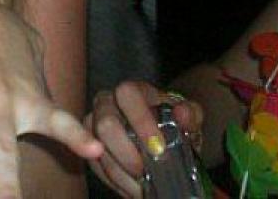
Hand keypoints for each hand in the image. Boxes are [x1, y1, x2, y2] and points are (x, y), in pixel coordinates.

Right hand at [86, 81, 203, 197]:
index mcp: (133, 91)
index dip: (140, 119)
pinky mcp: (88, 145)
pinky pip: (94, 164)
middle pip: (105, 123)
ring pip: (97, 147)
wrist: (162, 139)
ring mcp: (94, 122)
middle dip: (125, 153)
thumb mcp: (189, 119)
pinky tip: (131, 186)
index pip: (127, 94)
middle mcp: (107, 102)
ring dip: (120, 172)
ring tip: (141, 186)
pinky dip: (113, 180)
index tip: (158, 147)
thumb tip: (182, 113)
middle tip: (143, 172)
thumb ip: (190, 114)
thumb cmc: (174, 125)